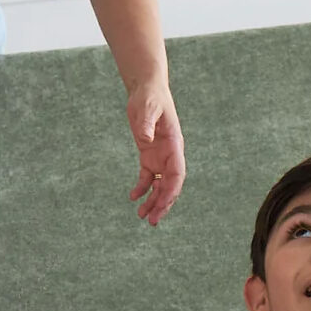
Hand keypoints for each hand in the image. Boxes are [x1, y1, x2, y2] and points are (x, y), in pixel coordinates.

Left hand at [127, 80, 185, 225]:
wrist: (146, 89)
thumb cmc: (150, 96)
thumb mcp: (147, 107)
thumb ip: (147, 124)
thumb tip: (145, 141)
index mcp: (175, 145)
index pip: (177, 174)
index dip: (171, 191)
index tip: (163, 205)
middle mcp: (170, 154)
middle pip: (170, 185)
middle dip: (163, 204)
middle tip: (152, 221)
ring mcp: (160, 156)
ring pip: (160, 184)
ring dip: (153, 201)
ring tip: (142, 217)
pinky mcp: (149, 155)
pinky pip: (148, 176)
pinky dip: (142, 188)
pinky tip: (133, 197)